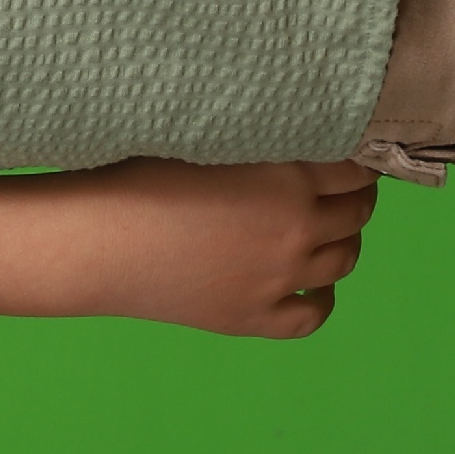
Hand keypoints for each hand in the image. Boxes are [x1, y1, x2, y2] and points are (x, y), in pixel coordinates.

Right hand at [30, 158, 379, 338]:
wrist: (98, 241)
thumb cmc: (140, 176)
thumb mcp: (212, 141)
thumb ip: (265, 141)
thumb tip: (303, 136)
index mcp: (288, 180)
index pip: (355, 170)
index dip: (356, 162)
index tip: (348, 157)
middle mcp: (296, 231)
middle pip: (356, 215)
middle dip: (355, 199)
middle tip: (341, 190)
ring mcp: (278, 280)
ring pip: (343, 262)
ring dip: (343, 242)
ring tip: (327, 230)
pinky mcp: (254, 317)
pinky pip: (314, 315)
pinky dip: (323, 298)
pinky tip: (314, 284)